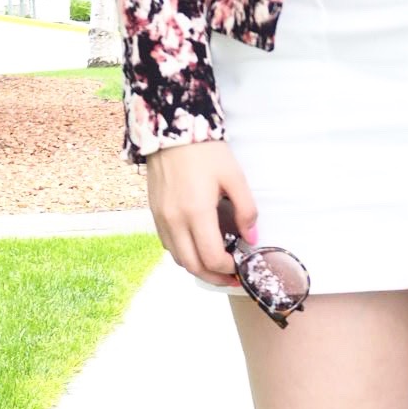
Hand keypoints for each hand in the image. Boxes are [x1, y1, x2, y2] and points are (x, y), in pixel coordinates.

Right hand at [145, 140, 257, 288]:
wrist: (172, 131)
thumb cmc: (206, 152)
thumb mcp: (234, 177)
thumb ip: (246, 210)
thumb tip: (251, 238)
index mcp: (196, 213)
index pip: (212, 257)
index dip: (229, 268)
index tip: (241, 264)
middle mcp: (174, 221)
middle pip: (193, 265)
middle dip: (214, 277)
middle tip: (231, 277)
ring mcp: (161, 219)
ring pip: (178, 258)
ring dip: (198, 267)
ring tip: (216, 266)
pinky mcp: (155, 213)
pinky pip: (168, 245)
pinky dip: (184, 254)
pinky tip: (198, 247)